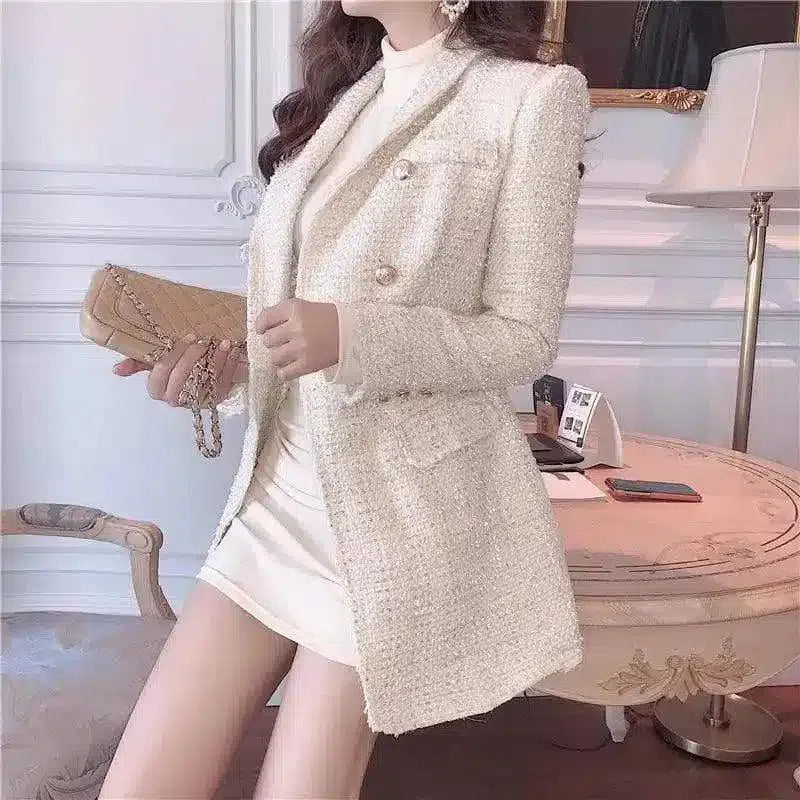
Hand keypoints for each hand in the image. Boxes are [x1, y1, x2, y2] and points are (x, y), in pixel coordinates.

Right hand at [112, 335, 246, 406]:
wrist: (202, 368)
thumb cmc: (175, 362)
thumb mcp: (154, 360)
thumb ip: (137, 362)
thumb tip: (117, 369)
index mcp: (158, 389)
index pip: (159, 375)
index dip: (172, 357)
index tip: (185, 338)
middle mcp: (176, 398)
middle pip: (181, 379)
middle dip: (192, 357)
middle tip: (201, 340)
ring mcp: (197, 400)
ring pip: (204, 381)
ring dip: (215, 360)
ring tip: (221, 342)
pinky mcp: (216, 398)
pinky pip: (224, 382)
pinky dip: (228, 365)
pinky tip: (230, 350)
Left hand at [254, 298, 338, 380]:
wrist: (352, 332)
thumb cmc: (328, 318)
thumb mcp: (304, 306)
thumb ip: (283, 313)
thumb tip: (262, 326)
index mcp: (294, 309)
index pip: (265, 318)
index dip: (260, 326)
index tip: (262, 330)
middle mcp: (296, 327)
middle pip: (267, 340)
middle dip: (273, 342)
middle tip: (283, 342)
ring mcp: (301, 347)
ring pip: (274, 357)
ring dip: (278, 358)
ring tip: (288, 355)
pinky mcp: (308, 364)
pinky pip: (284, 373)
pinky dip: (284, 372)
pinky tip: (290, 367)